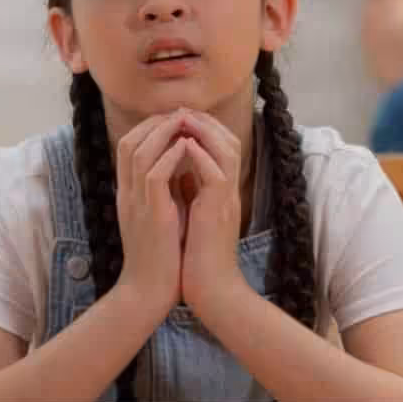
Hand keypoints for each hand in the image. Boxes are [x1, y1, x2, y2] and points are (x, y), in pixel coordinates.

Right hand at [111, 113, 190, 318]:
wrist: (149, 293)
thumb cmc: (160, 259)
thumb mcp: (160, 218)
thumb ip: (166, 193)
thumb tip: (183, 170)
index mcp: (128, 194)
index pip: (129, 147)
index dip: (149, 127)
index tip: (174, 118)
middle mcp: (126, 194)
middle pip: (130, 141)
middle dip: (155, 122)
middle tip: (181, 112)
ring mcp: (135, 203)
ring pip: (138, 151)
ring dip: (162, 131)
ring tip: (184, 120)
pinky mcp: (149, 214)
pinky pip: (153, 174)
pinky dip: (169, 156)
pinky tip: (186, 146)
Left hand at [169, 110, 252, 319]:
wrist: (208, 291)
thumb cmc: (196, 259)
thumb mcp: (192, 217)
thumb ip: (189, 192)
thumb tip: (174, 170)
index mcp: (222, 193)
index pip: (221, 148)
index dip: (203, 129)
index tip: (180, 118)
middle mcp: (228, 192)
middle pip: (229, 141)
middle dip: (205, 121)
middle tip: (181, 109)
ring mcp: (227, 200)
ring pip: (227, 150)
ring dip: (204, 130)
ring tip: (182, 119)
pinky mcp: (219, 211)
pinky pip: (216, 173)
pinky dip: (200, 156)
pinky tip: (183, 145)